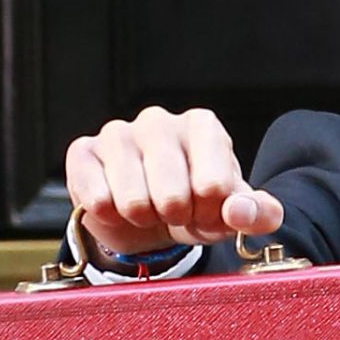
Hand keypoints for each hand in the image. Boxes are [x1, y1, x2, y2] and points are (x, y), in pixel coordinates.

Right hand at [64, 106, 285, 257]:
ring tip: (147, 208)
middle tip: (174, 212)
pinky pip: (97, 199)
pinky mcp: (82, 152)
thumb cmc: (196, 205)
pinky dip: (111, 217)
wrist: (148, 215)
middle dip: (176, 218)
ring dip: (143, 219)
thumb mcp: (233, 213)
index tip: (207, 209)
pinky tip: (117, 205)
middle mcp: (159, 120)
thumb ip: (257, 213)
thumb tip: (239, 212)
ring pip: (133, 200)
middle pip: (172, 196)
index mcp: (203, 126)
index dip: (211, 213)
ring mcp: (118, 132)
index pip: (214, 186)